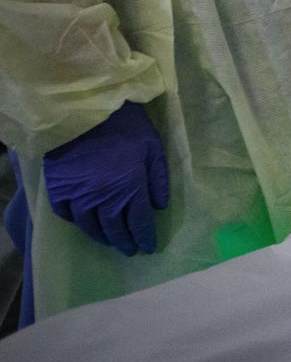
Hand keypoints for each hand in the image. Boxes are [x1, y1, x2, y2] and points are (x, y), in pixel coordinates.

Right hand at [43, 102, 168, 255]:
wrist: (87, 110)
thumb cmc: (127, 127)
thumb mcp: (153, 149)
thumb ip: (159, 179)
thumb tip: (160, 206)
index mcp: (130, 189)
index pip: (139, 223)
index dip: (144, 238)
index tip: (148, 248)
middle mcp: (104, 198)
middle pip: (114, 229)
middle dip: (125, 242)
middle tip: (130, 250)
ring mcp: (78, 195)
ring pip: (90, 226)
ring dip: (102, 237)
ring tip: (110, 242)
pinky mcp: (58, 188)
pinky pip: (66, 214)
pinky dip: (77, 222)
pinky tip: (85, 224)